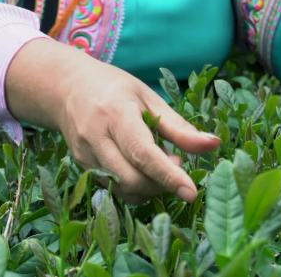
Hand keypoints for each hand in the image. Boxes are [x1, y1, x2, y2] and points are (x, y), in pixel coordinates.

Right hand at [6, 39, 219, 203]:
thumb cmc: (115, 89)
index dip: (168, 176)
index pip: (143, 153)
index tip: (191, 192)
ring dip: (149, 187)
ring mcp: (84, 155)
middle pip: (132, 179)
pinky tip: (141, 167)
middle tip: (176, 164)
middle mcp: (95, 137)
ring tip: (159, 163)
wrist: (67, 88)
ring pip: (122, 189)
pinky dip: (134, 186)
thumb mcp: (150, 98)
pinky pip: (114, 188)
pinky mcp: (81, 167)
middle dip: (161, 183)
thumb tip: (214, 145)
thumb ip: (180, 127)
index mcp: (115, 114)